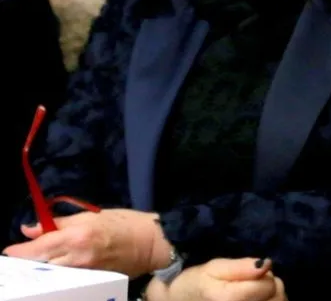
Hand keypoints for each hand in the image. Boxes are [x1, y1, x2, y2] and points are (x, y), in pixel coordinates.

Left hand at [3, 208, 170, 276]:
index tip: (9, 251)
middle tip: (18, 259)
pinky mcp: (91, 281)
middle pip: (40, 265)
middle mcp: (77, 257)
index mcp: (76, 235)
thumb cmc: (124, 222)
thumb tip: (30, 228)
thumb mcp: (92, 215)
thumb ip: (59, 222)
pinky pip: (65, 280)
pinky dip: (55, 275)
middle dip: (26, 263)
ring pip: (50, 275)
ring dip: (39, 270)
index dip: (19, 250)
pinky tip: (52, 272)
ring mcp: (84, 273)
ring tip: (32, 266)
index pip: (38, 247)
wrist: (151, 243)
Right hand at [148, 258, 285, 300]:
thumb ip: (241, 267)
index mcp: (229, 300)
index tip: (254, 273)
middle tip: (257, 283)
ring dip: (273, 298)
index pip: (270, 285)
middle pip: (278, 299)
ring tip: (256, 295)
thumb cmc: (194, 285)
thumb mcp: (213, 269)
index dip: (265, 275)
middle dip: (272, 287)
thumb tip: (267, 263)